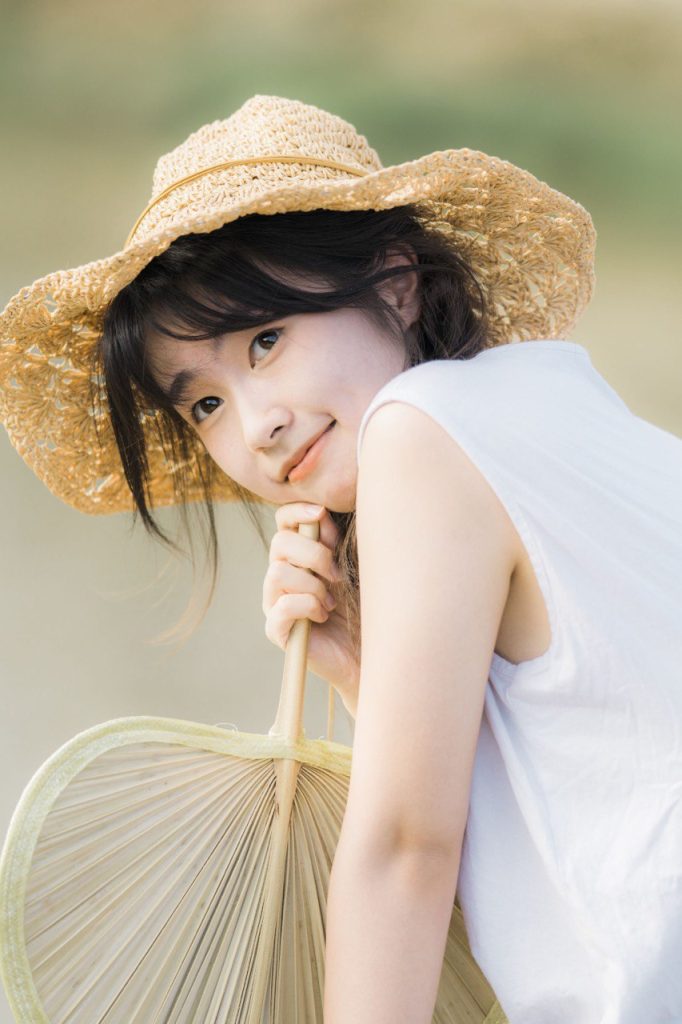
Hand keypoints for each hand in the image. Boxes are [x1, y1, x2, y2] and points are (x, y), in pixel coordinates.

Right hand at [263, 503, 359, 717]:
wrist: (372, 651)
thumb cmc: (367, 606)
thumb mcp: (354, 566)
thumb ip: (336, 540)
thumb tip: (320, 513)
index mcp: (300, 555)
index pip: (283, 521)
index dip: (298, 511)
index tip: (322, 514)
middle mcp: (282, 575)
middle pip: (279, 543)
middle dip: (314, 554)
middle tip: (337, 575)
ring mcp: (275, 602)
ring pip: (277, 573)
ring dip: (312, 584)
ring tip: (332, 601)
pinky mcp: (277, 630)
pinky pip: (282, 607)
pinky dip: (308, 606)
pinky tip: (323, 615)